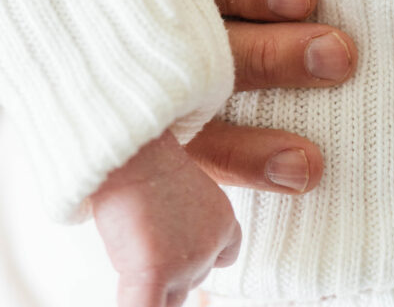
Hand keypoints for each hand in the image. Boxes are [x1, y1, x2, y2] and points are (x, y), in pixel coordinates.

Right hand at [91, 131, 240, 306]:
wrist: (130, 143)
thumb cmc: (146, 159)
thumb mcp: (180, 186)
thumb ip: (187, 218)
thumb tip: (187, 234)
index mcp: (223, 220)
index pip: (224, 257)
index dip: (196, 257)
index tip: (175, 245)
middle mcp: (211, 243)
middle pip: (189, 279)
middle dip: (167, 267)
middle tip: (145, 231)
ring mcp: (187, 259)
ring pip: (168, 296)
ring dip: (149, 281)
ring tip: (133, 240)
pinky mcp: (156, 270)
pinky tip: (135, 298)